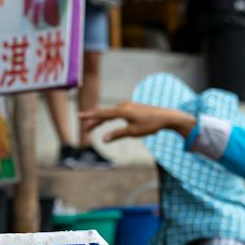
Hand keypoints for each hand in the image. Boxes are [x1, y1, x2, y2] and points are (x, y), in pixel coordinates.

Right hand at [79, 101, 196, 144]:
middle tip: (84, 129)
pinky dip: (109, 118)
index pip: (102, 113)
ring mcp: (127, 106)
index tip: (79, 116)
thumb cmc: (150, 125)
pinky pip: (116, 112)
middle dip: (93, 121)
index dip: (90, 116)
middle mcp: (123, 106)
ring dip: (101, 120)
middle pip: (104, 114)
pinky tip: (107, 121)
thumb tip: (103, 139)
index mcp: (122, 111)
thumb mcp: (133, 132)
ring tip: (92, 128)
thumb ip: (117, 134)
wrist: (166, 116)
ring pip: (110, 113)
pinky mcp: (132, 108)